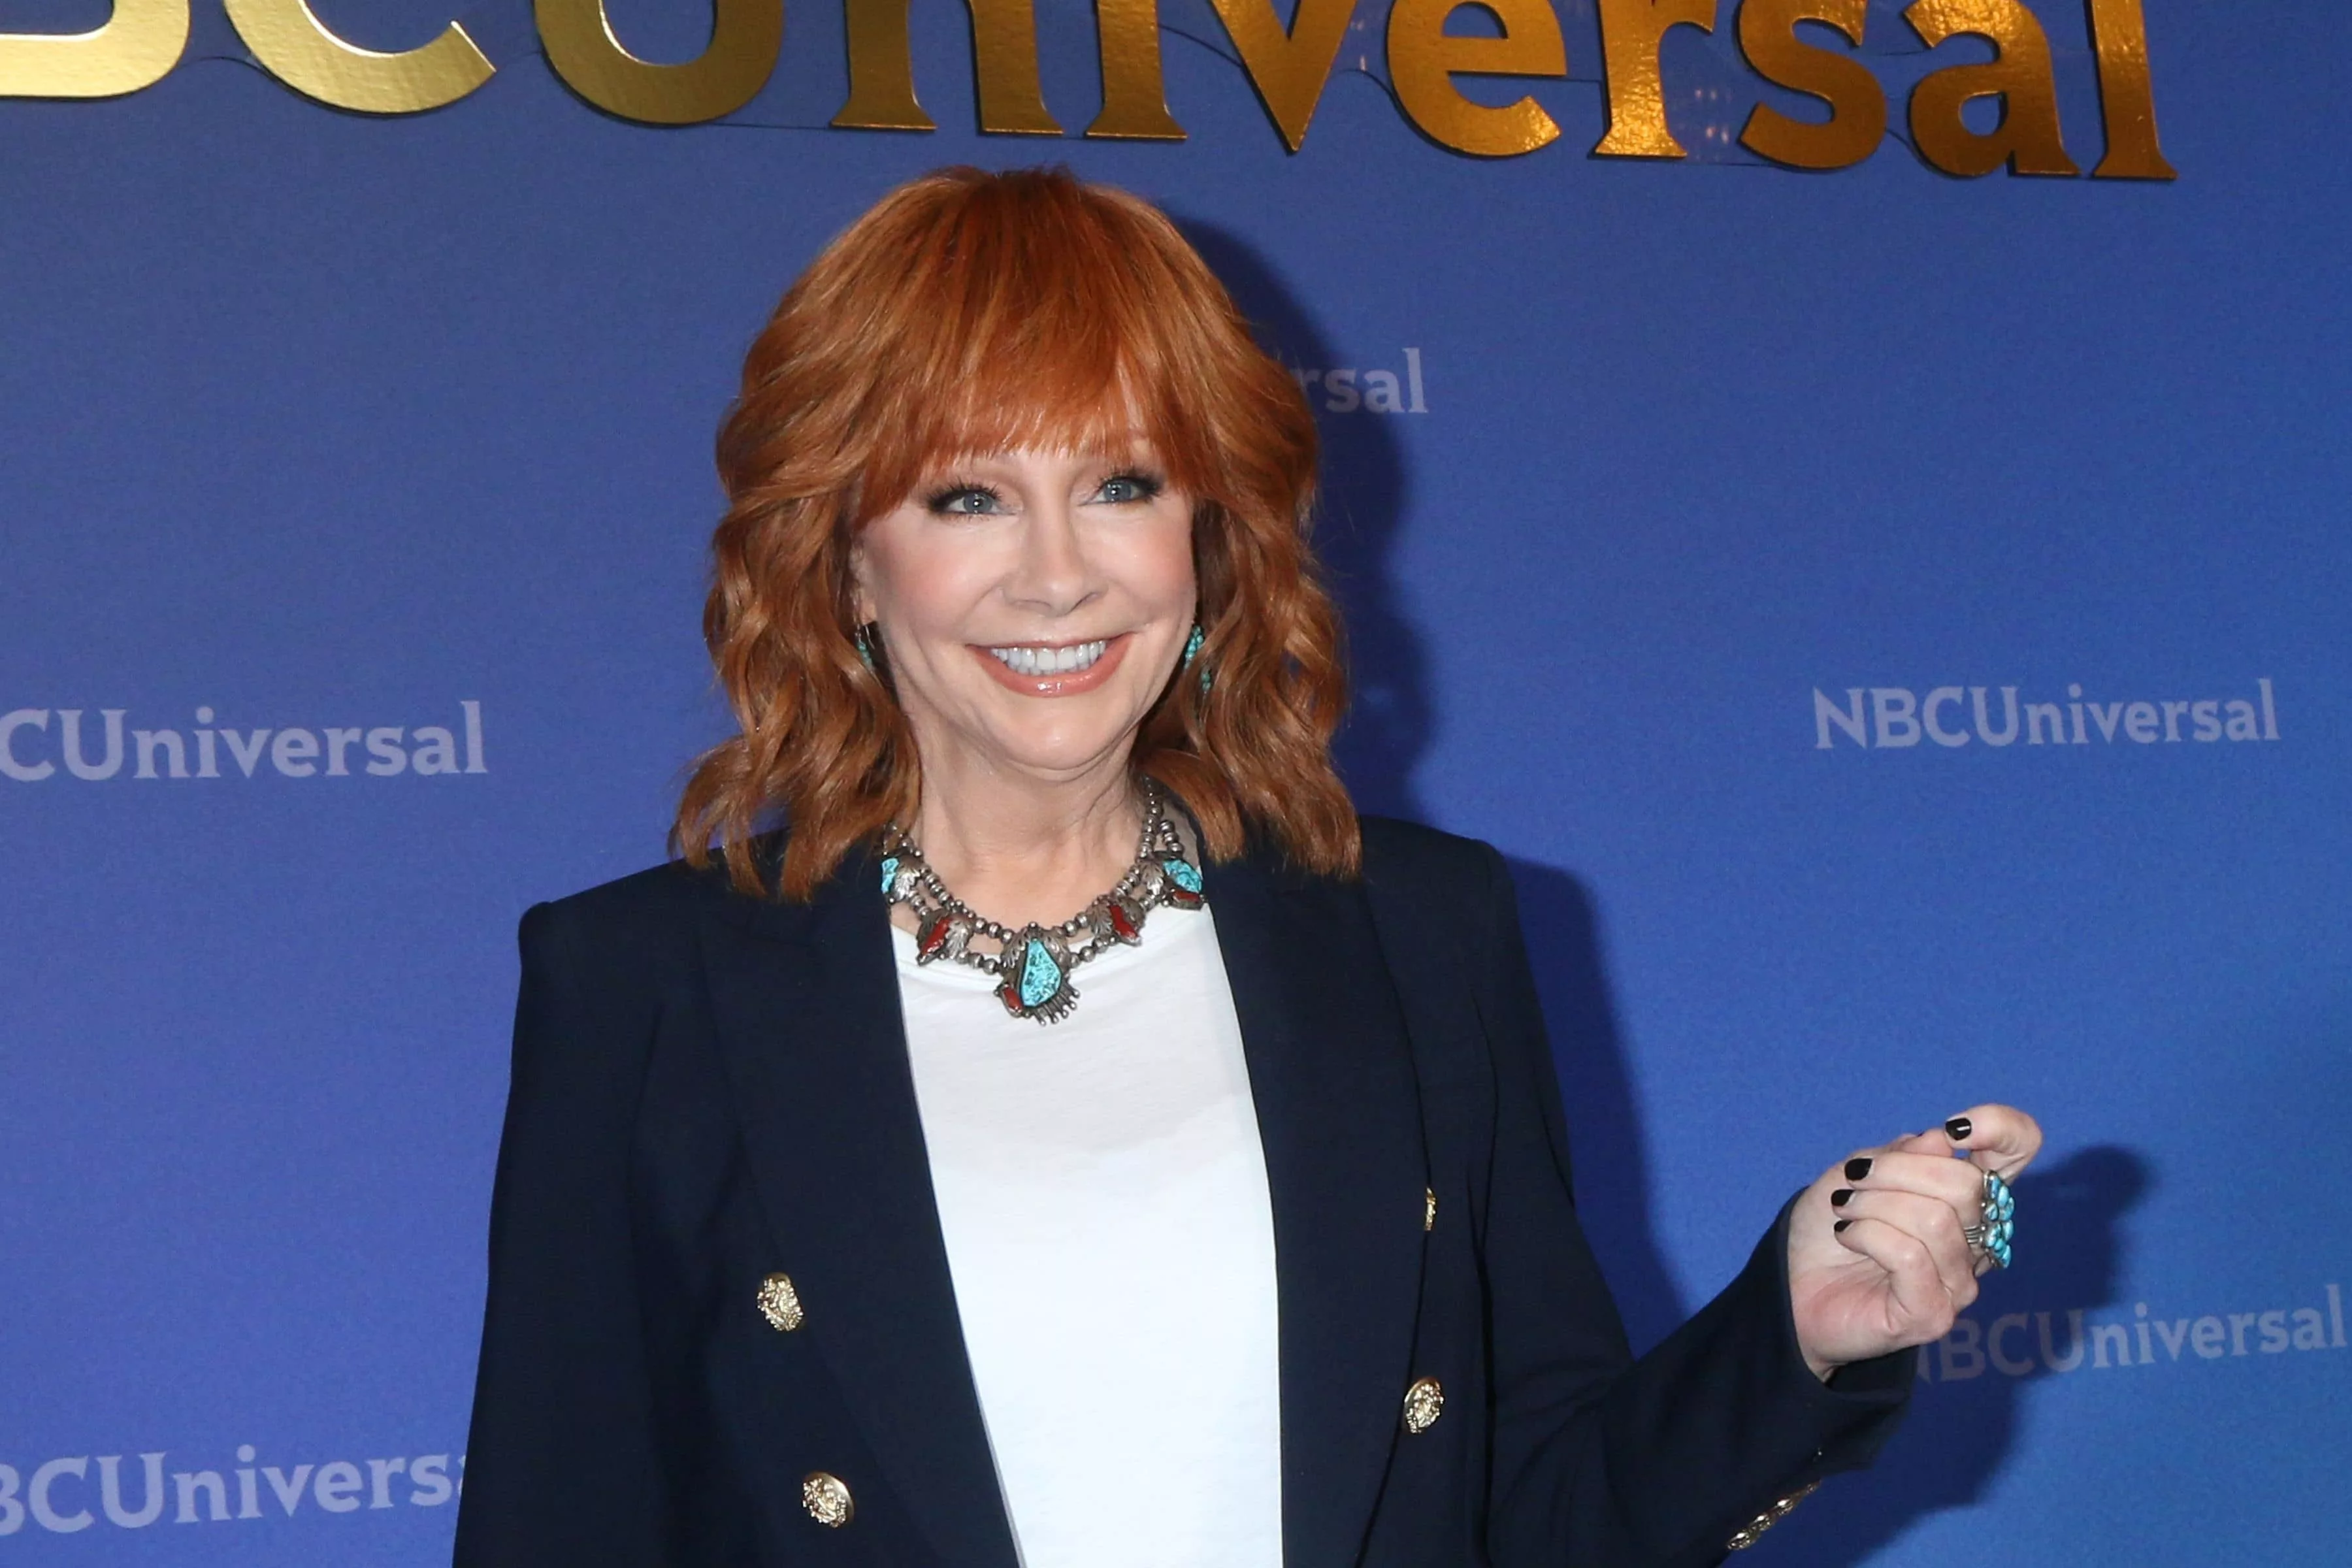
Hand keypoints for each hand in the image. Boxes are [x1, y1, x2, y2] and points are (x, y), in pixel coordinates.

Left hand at [1786, 1103, 2042, 1379]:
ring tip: (1844, 1210)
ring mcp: (1959, 1283)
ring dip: (1874, 1204)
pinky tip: (1846, 1234)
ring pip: (1935, 1219)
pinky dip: (1867, 1234)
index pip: (2018, 1152)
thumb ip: (1902, 1156)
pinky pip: (1909, 1255)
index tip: (1953, 1128)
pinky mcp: (1933, 1314)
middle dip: (1897, 1170)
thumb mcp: (1856, 1173)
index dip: (2002, 1128)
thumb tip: (1942, 1140)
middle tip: (1854, 1178)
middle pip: (1967, 1186)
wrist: (1791, 1283)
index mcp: (1966, 1199)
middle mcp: (1976, 1241)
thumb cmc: (1831, 1224)